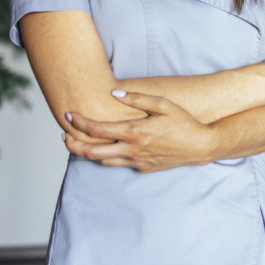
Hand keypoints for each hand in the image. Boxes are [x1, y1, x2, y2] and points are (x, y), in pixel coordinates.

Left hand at [63, 91, 217, 172]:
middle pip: (92, 152)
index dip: (80, 123)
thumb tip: (114, 95)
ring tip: (77, 143)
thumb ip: (138, 99)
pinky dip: (106, 157)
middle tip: (64, 136)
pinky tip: (104, 148)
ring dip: (87, 153)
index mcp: (135, 133)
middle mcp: (132, 150)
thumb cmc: (183, 122)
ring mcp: (137, 162)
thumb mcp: (163, 104)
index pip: (98, 129)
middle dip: (73, 144)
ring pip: (103, 161)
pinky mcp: (143, 169)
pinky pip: (119, 164)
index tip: (69, 115)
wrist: (200, 146)